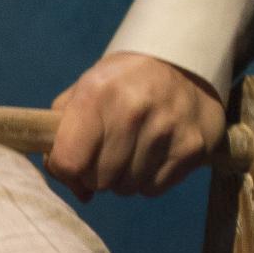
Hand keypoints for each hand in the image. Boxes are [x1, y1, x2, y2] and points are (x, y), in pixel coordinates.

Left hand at [46, 52, 224, 201]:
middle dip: (94, 175)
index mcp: (97, 93)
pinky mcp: (191, 147)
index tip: (71, 165)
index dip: (64, 171)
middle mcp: (132, 110)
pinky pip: (153, 188)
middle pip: (98, 180)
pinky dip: (147, 179)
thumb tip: (73, 186)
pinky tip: (151, 155)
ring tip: (130, 151)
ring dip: (122, 178)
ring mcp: (165, 130)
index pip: (69, 161)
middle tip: (104, 154)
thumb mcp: (85, 88)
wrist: (183, 64)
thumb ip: (62, 132)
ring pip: (126, 188)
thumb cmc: (122, 83)